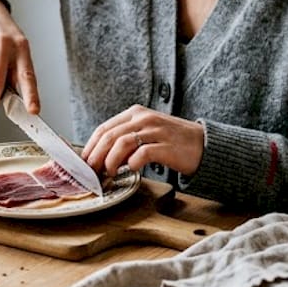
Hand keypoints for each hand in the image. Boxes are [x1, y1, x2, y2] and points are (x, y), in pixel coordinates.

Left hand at [82, 104, 202, 176]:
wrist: (203, 145)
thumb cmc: (172, 141)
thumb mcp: (146, 132)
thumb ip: (126, 138)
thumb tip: (101, 157)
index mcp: (136, 113)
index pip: (104, 128)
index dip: (90, 146)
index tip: (83, 162)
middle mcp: (144, 118)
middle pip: (109, 136)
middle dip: (96, 156)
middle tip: (91, 172)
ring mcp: (156, 131)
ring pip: (122, 143)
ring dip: (110, 161)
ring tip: (109, 174)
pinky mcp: (167, 146)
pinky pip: (142, 154)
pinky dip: (132, 164)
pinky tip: (132, 170)